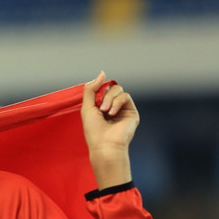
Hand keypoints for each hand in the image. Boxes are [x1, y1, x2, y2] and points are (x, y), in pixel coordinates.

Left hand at [81, 72, 136, 188]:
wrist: (105, 145)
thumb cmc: (93, 130)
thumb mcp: (87, 107)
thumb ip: (91, 89)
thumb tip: (102, 73)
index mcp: (100, 107)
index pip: (101, 89)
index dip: (98, 89)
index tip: (94, 97)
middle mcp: (112, 107)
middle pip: (111, 87)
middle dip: (104, 95)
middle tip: (100, 108)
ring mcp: (123, 109)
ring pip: (118, 90)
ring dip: (110, 99)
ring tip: (105, 111)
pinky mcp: (132, 112)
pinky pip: (126, 96)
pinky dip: (117, 102)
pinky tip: (112, 113)